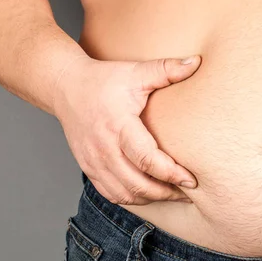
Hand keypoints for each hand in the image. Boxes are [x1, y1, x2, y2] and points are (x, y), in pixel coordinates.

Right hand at [53, 54, 201, 204]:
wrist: (65, 87)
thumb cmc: (104, 80)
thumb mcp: (135, 72)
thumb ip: (166, 69)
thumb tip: (197, 61)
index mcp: (118, 126)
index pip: (146, 159)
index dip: (170, 173)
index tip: (191, 180)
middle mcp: (104, 148)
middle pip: (137, 184)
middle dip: (166, 192)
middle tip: (189, 192)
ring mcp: (94, 161)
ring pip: (125, 194)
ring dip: (151, 198)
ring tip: (174, 194)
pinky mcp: (89, 168)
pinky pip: (111, 194)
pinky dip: (132, 199)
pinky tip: (150, 193)